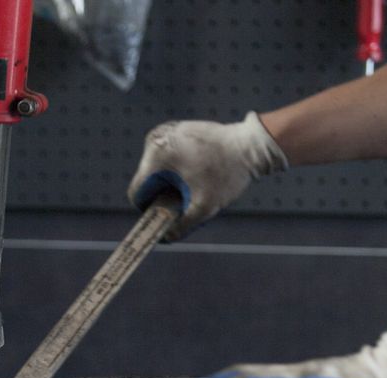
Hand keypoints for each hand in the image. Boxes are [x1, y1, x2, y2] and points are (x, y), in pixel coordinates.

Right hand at [128, 112, 288, 241]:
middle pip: (147, 181)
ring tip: (195, 183)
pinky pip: (166, 158)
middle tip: (188, 198)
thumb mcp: (203, 207)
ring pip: (156, 170)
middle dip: (163, 194)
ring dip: (170, 182)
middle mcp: (154, 141)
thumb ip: (181, 226)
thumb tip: (165, 238)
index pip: (137, 193)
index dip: (150, 209)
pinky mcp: (174, 130)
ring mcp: (163, 133)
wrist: (249, 145)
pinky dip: (176, 168)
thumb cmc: (226, 174)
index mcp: (156, 157)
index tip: (169, 214)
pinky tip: (196, 171)